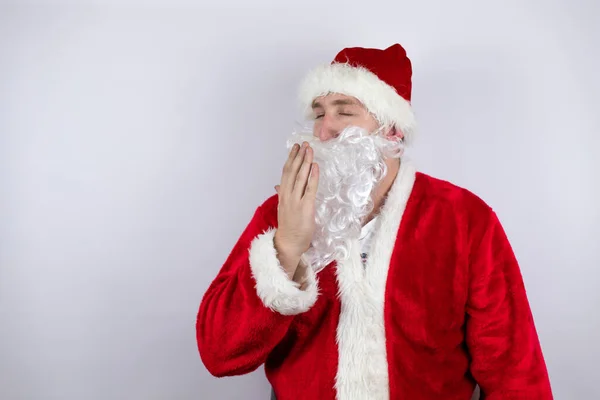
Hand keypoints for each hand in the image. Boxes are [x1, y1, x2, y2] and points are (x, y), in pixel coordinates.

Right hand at [273, 142, 318, 278]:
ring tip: (310, 150)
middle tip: (304, 144)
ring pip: (300, 177)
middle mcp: (287, 195)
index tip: (296, 148)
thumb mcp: (283, 208)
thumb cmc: (289, 227)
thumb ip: (282, 195)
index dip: (291, 159)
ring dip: (305, 162)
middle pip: (292, 171)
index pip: (286, 173)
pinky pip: (309, 189)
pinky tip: (315, 166)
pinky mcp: (305, 207)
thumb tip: (278, 185)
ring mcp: (295, 201)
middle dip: (299, 156)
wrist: (288, 243)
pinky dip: (312, 176)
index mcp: (283, 195)